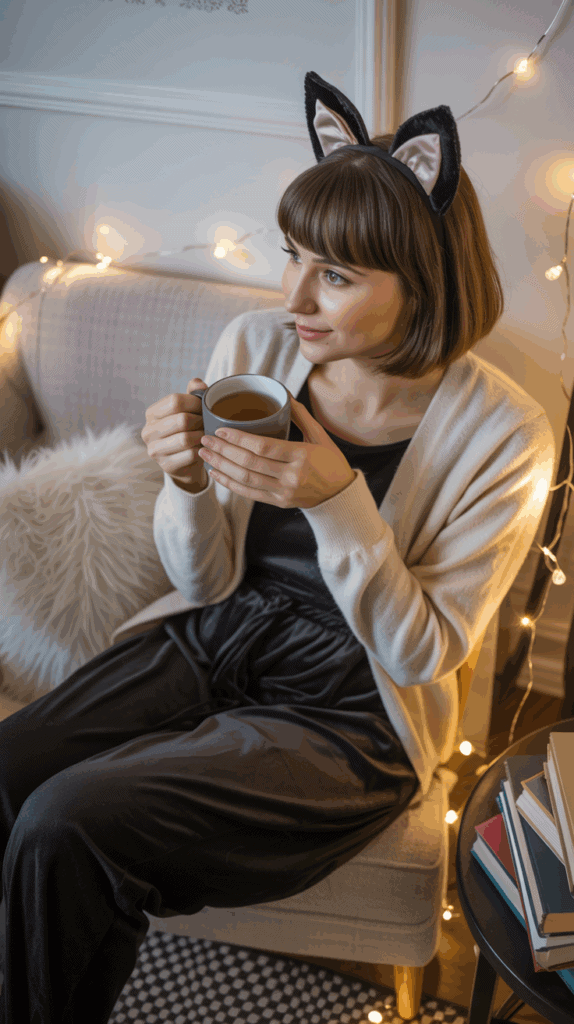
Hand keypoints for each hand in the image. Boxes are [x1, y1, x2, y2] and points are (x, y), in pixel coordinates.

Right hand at [141, 378, 208, 488]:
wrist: (186, 464)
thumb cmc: (188, 431)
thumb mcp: (189, 411)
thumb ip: (193, 394)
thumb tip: (198, 383)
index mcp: (152, 414)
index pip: (174, 401)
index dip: (195, 402)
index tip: (205, 407)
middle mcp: (148, 431)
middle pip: (181, 420)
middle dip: (200, 420)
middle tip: (209, 423)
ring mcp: (155, 450)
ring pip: (185, 439)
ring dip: (202, 436)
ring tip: (208, 434)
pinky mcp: (166, 466)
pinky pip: (190, 455)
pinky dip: (202, 450)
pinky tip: (206, 448)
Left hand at [197, 390, 356, 508]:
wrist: (340, 495)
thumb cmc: (331, 462)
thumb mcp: (320, 435)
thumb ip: (300, 415)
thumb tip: (282, 394)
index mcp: (302, 456)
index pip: (264, 447)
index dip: (239, 439)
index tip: (221, 430)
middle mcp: (291, 476)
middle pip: (250, 463)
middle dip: (223, 451)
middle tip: (205, 439)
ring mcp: (284, 491)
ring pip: (246, 479)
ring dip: (222, 466)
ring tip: (205, 454)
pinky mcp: (278, 502)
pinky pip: (249, 493)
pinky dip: (229, 483)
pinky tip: (216, 473)